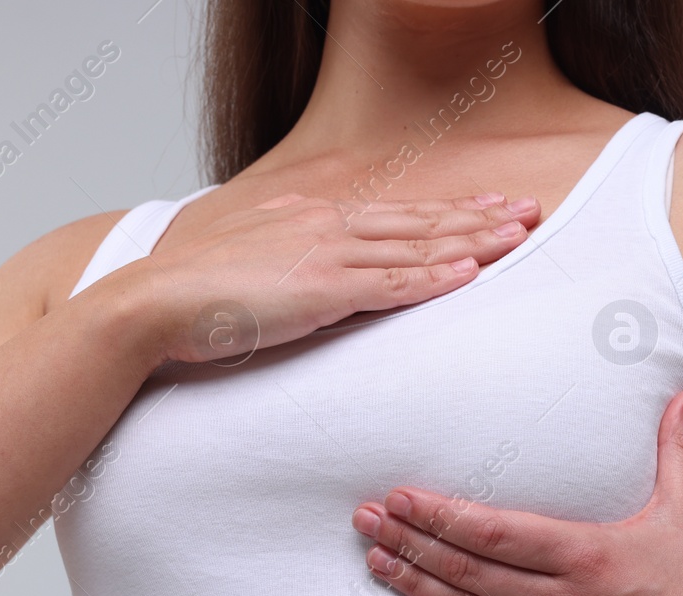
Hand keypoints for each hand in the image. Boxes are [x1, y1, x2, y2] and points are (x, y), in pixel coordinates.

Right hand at [141, 192, 539, 363]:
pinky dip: (433, 278)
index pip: (395, 215)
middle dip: (478, 217)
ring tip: (518, 235)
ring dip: (472, 242)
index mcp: (312, 220)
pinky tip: (469, 273)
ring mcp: (326, 256)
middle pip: (419, 221)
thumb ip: (289, 257)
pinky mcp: (322, 291)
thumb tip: (311, 268)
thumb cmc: (194, 291)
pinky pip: (390, 285)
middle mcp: (327, 228)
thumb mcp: (251, 260)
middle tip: (528, 210)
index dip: (446, 212)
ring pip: (416, 247)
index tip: (487, 207)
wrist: (154, 301)